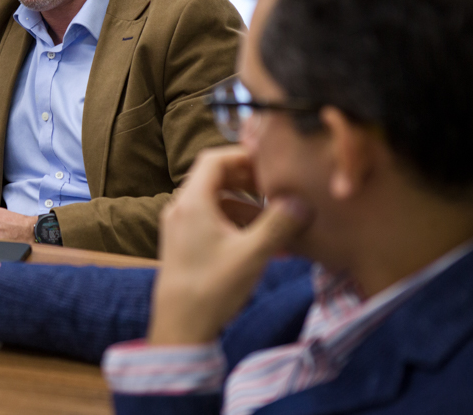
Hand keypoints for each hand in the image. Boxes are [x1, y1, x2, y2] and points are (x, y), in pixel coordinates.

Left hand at [147, 146, 312, 345]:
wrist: (180, 326)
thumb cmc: (212, 287)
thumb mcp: (252, 254)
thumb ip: (278, 224)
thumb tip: (302, 201)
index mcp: (192, 201)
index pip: (214, 158)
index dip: (243, 156)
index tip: (271, 163)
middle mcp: (181, 208)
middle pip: (215, 178)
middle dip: (248, 181)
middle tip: (277, 189)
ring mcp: (179, 226)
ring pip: (215, 202)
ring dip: (245, 205)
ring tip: (276, 220)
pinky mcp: (183, 244)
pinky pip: (211, 221)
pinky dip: (235, 224)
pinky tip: (261, 242)